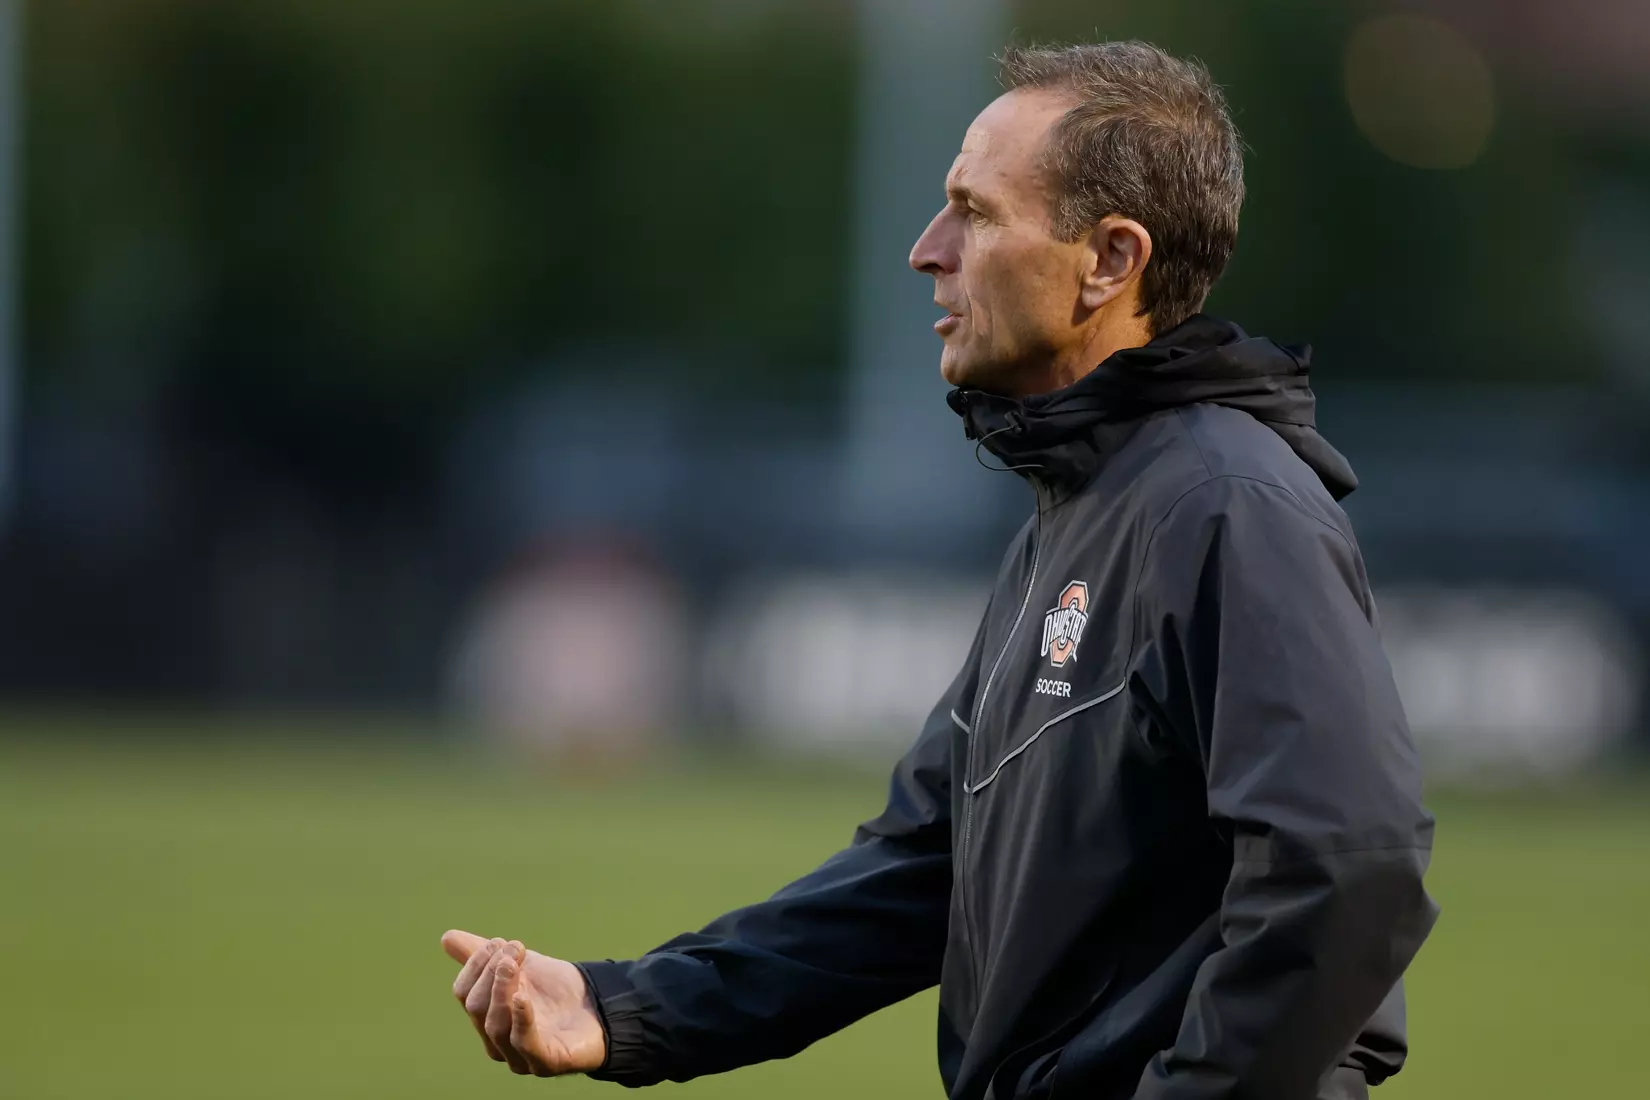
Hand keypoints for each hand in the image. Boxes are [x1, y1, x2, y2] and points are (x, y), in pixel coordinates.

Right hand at [443, 929, 607, 1076]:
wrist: (599, 1005)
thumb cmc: (555, 990)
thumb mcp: (520, 965)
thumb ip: (484, 954)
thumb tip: (446, 938)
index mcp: (486, 1018)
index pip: (464, 994)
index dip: (476, 965)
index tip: (499, 942)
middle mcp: (497, 1042)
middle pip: (477, 1008)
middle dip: (491, 973)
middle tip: (513, 949)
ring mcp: (520, 1056)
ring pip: (496, 1025)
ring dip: (502, 989)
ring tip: (514, 963)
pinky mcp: (546, 1062)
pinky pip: (525, 1045)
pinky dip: (521, 1019)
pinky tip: (523, 997)